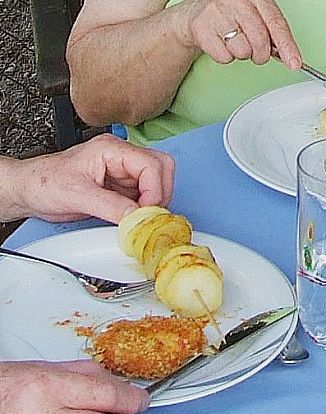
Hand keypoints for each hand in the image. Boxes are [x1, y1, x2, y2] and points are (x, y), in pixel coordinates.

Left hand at [5, 134, 174, 224]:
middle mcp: (120, 157)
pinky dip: (144, 208)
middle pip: (163, 169)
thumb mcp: (77, 195)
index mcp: (111, 150)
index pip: (152, 165)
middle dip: (160, 194)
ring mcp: (122, 171)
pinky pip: (145, 195)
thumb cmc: (44, 182)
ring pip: (158, 182)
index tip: (147, 212)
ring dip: (153, 202)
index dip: (155, 191)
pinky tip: (131, 216)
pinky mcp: (121, 186)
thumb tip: (139, 218)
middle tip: (147, 214)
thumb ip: (112, 206)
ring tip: (137, 216)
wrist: (29, 191)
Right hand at [177, 0, 300, 68]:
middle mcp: (235, 0)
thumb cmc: (231, 13)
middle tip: (256, 51)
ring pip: (243, 52)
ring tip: (232, 39)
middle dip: (261, 54)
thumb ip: (271, 29)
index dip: (287, 46)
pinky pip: (225, 58)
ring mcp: (216, 12)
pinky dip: (225, 56)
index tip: (294, 63)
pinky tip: (220, 42)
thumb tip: (288, 55)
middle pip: (260, 41)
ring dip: (241, 53)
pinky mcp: (201, 28)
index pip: (275, 23)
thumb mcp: (255, 13)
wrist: (195, 12)